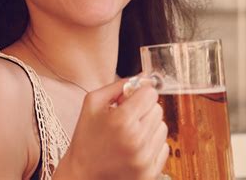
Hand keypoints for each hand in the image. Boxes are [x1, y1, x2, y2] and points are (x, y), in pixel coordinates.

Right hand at [54, 78, 168, 179]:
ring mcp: (144, 159)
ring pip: (163, 127)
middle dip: (144, 109)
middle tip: (127, 117)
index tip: (131, 99)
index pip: (150, 93)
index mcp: (122, 120)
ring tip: (130, 133)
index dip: (140, 93)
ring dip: (149, 126)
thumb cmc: (86, 136)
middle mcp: (136, 140)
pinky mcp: (149, 172)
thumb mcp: (93, 103)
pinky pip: (164, 147)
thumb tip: (144, 76)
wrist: (82, 174)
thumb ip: (118, 85)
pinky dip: (152, 144)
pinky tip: (135, 147)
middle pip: (158, 108)